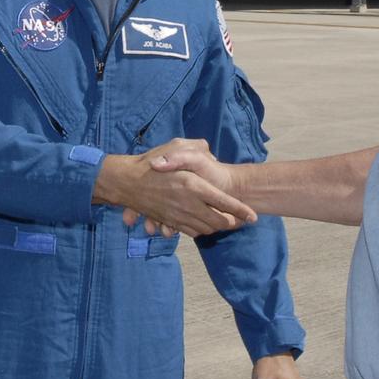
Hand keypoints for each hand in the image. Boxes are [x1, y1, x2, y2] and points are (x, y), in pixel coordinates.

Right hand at [97, 140, 253, 237]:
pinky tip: (206, 223)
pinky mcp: (170, 221)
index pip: (224, 202)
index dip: (241, 211)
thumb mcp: (174, 146)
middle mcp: (187, 204)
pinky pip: (191, 232)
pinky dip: (202, 230)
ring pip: (206, 229)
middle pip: (218, 222)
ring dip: (218, 227)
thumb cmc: (150, 162)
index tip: (253, 216)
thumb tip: (209, 150)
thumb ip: (195, 148)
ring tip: (227, 221)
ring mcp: (178, 216)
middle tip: (241, 219)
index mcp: (193, 186)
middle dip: (232, 223)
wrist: (125, 182)